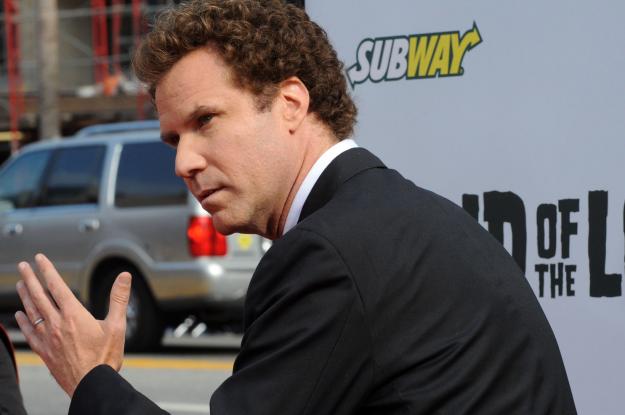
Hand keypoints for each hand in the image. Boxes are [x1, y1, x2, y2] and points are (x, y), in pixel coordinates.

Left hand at [14, 253, 130, 396]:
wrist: (91, 385)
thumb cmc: (105, 357)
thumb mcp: (117, 326)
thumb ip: (119, 299)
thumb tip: (125, 276)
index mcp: (74, 315)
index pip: (57, 286)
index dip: (47, 270)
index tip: (40, 259)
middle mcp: (57, 324)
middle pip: (39, 295)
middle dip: (30, 278)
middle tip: (23, 265)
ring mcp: (47, 338)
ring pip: (32, 311)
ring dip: (25, 295)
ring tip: (20, 283)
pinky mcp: (44, 351)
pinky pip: (29, 332)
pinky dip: (23, 321)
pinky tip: (19, 315)